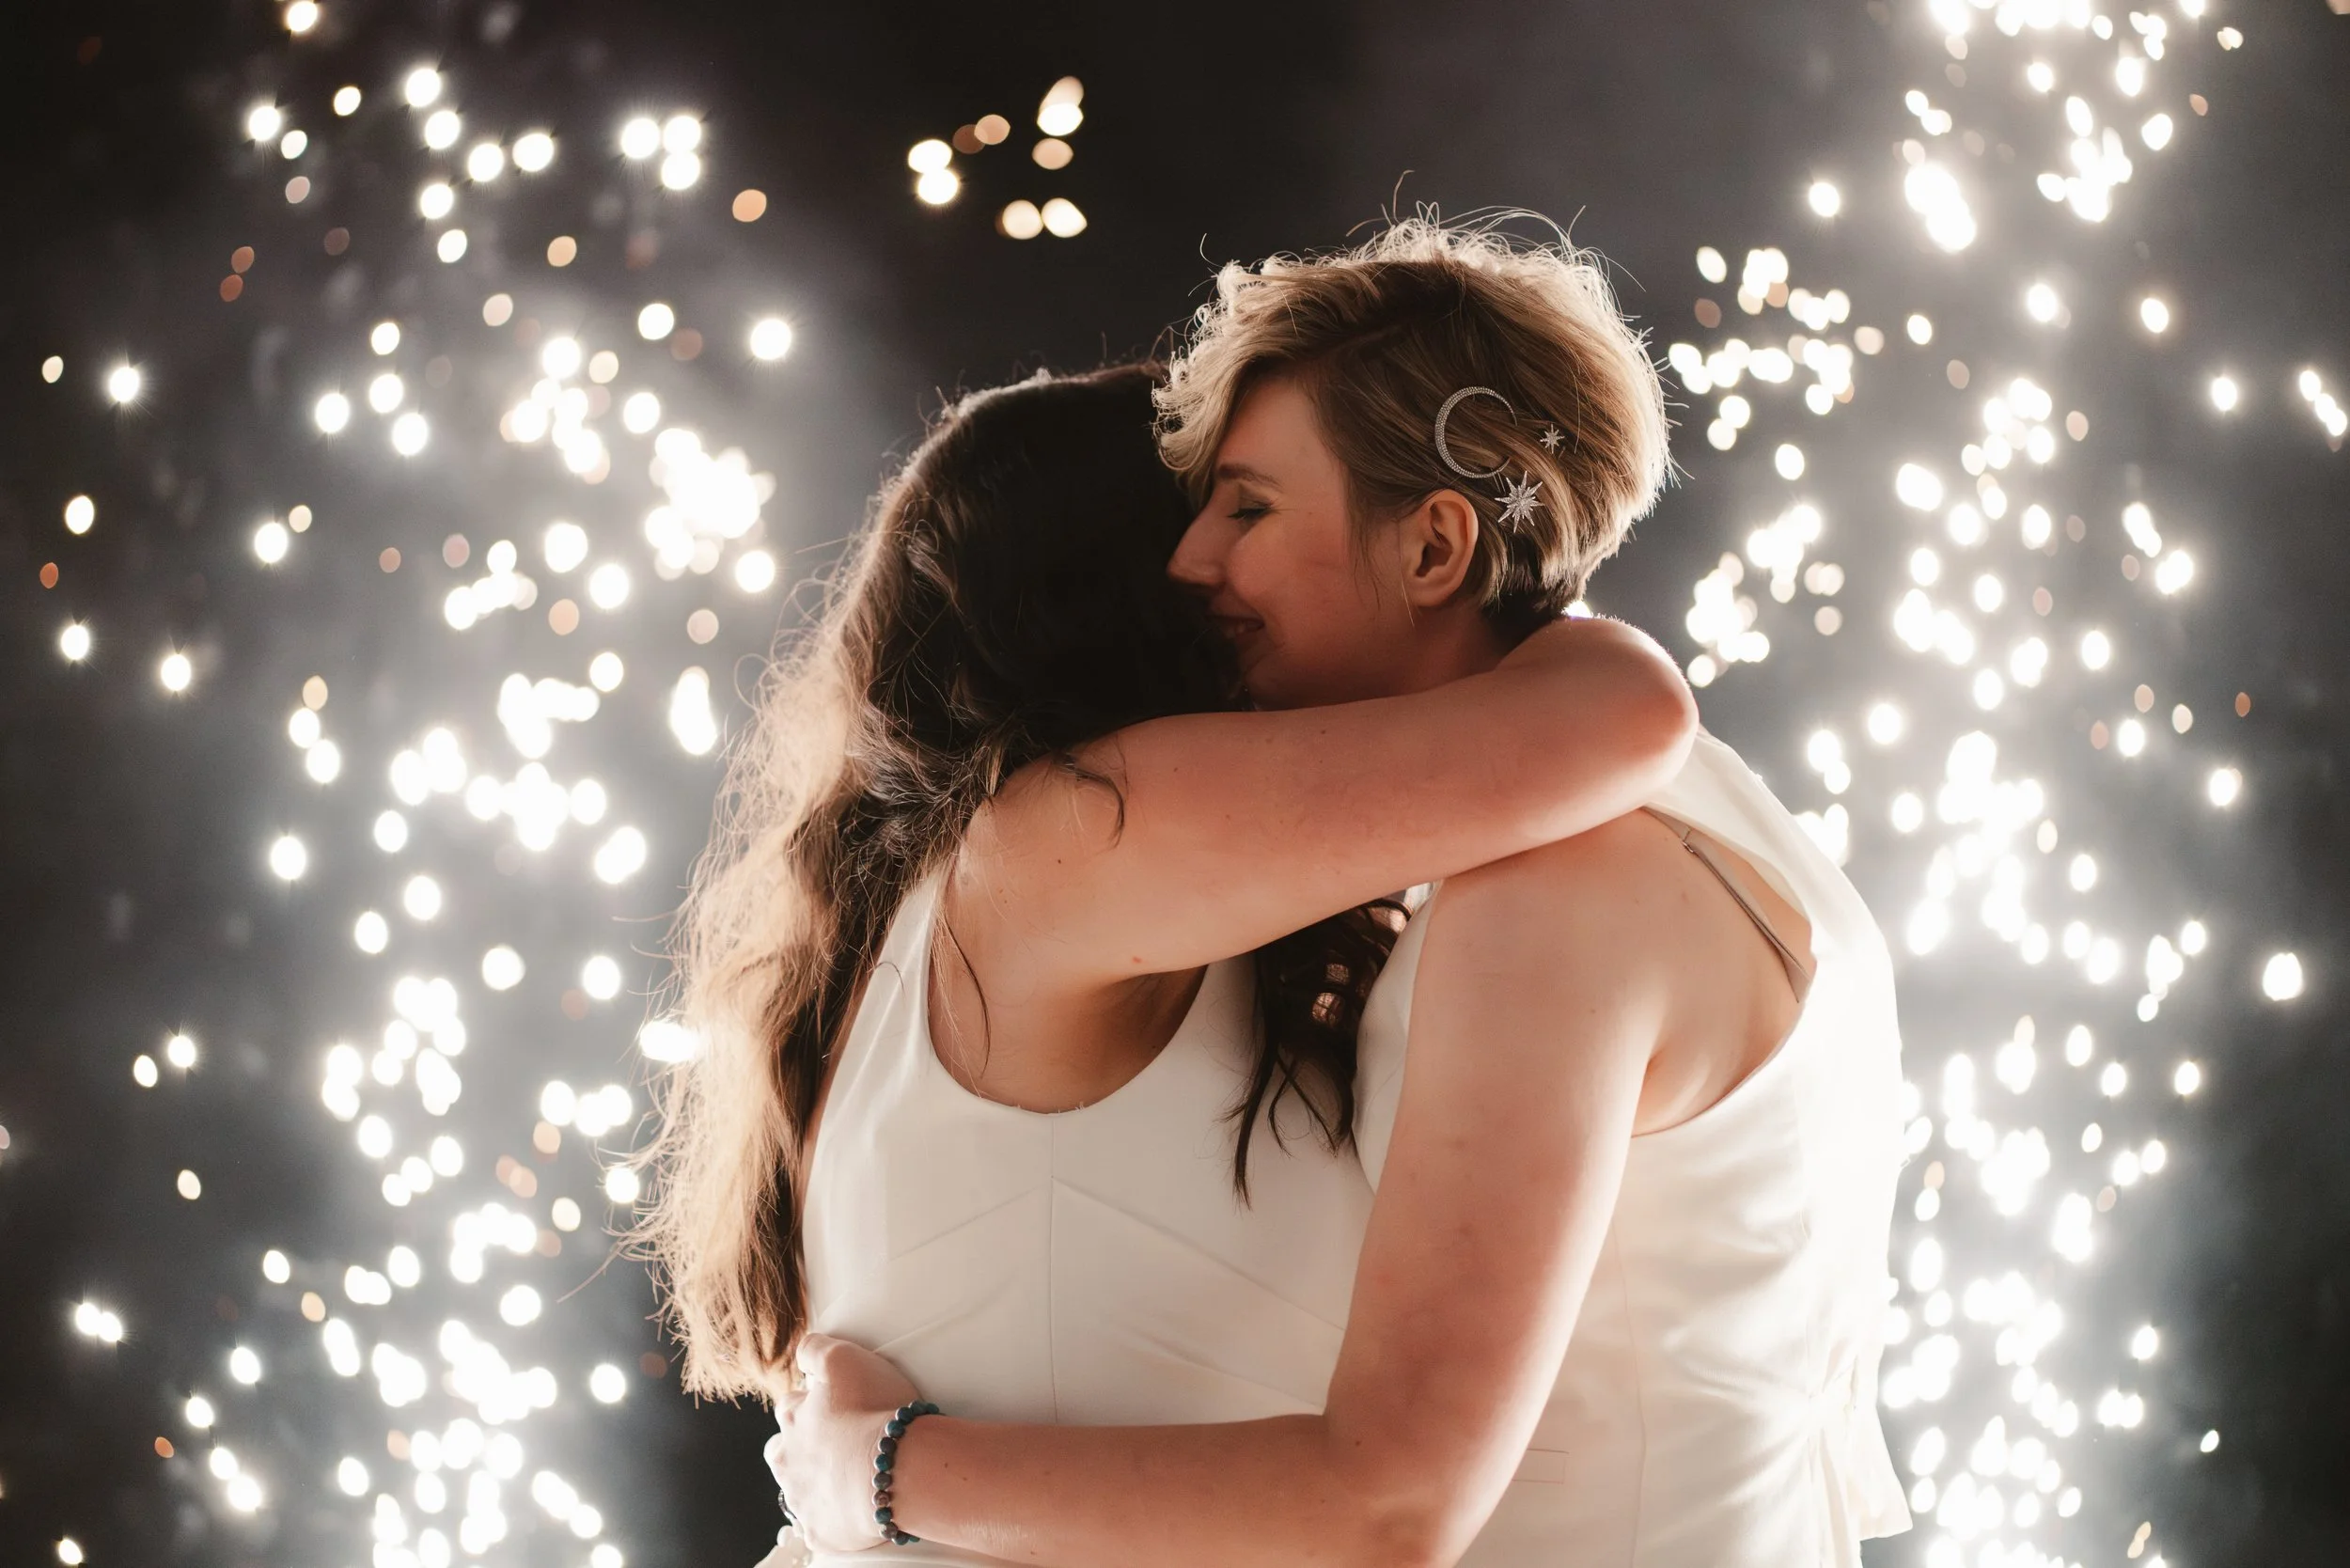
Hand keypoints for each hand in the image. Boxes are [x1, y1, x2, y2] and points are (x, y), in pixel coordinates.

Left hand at [764, 1334, 920, 1553]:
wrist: (898, 1471)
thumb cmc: (873, 1412)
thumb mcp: (844, 1358)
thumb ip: (815, 1348)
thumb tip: (802, 1350)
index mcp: (792, 1421)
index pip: (789, 1406)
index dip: (812, 1402)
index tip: (836, 1404)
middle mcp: (788, 1463)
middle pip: (783, 1452)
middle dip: (802, 1447)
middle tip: (838, 1443)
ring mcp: (803, 1501)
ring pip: (801, 1490)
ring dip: (820, 1481)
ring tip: (853, 1474)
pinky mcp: (823, 1532)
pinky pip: (823, 1524)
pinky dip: (837, 1516)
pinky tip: (858, 1505)